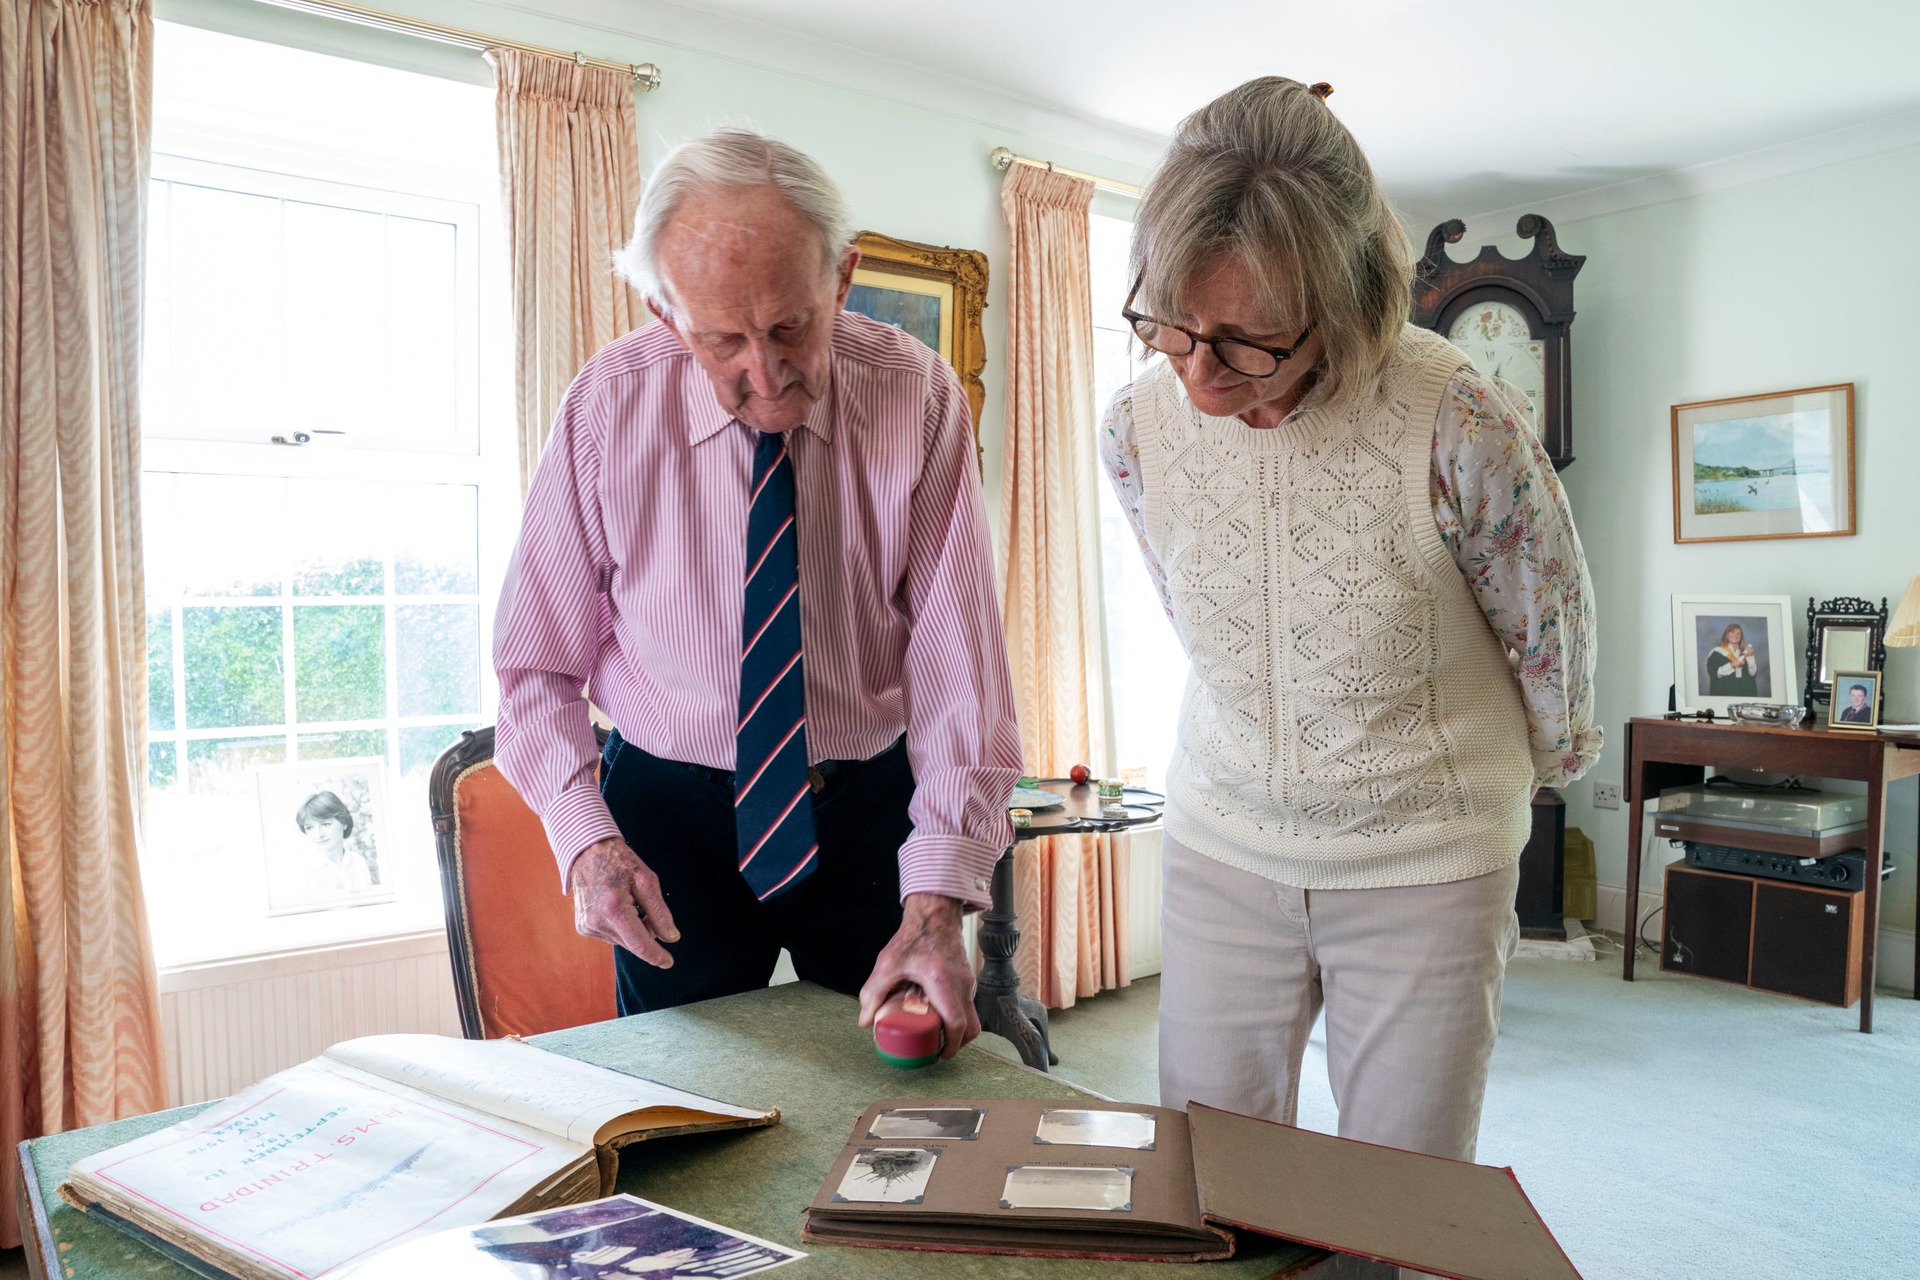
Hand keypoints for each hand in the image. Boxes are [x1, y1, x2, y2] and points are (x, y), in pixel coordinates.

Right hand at [570, 837, 679, 967]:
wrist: (586, 852)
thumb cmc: (619, 863)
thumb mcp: (646, 880)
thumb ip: (659, 912)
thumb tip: (671, 938)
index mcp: (613, 908)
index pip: (639, 943)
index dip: (656, 955)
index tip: (668, 962)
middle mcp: (596, 921)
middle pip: (633, 943)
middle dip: (646, 932)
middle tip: (644, 906)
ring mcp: (587, 926)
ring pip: (623, 941)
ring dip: (632, 929)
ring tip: (628, 902)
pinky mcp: (583, 928)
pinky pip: (611, 936)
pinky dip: (620, 927)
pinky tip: (615, 907)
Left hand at [858, 894, 978, 1058]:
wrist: (934, 915)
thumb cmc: (914, 937)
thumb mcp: (887, 964)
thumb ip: (873, 992)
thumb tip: (865, 1020)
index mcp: (943, 984)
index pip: (957, 1024)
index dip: (950, 1046)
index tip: (939, 1056)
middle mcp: (962, 985)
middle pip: (972, 1027)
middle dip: (957, 1044)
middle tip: (938, 1049)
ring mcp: (969, 982)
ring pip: (971, 1015)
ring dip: (956, 1028)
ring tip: (934, 1032)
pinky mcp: (968, 978)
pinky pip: (967, 1004)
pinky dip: (956, 1014)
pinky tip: (937, 1012)